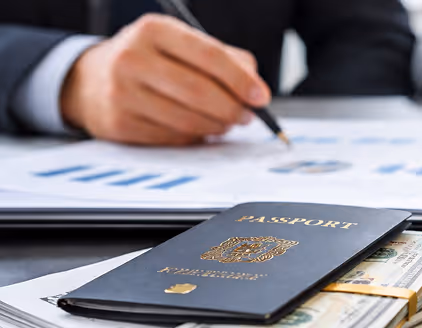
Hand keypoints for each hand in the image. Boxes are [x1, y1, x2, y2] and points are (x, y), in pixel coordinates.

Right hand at [60, 14, 270, 145]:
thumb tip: (255, 88)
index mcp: (153, 30)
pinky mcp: (119, 125)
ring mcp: (121, 93)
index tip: (261, 97)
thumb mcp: (181, 44)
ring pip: (188, 120)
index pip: (209, 56)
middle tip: (248, 116)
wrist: (90, 80)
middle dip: (232, 108)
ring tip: (227, 122)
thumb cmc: (149, 60)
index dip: (240, 80)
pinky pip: (172, 137)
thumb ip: (225, 59)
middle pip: (199, 92)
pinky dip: (194, 136)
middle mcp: (132, 58)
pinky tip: (199, 128)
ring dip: (217, 126)